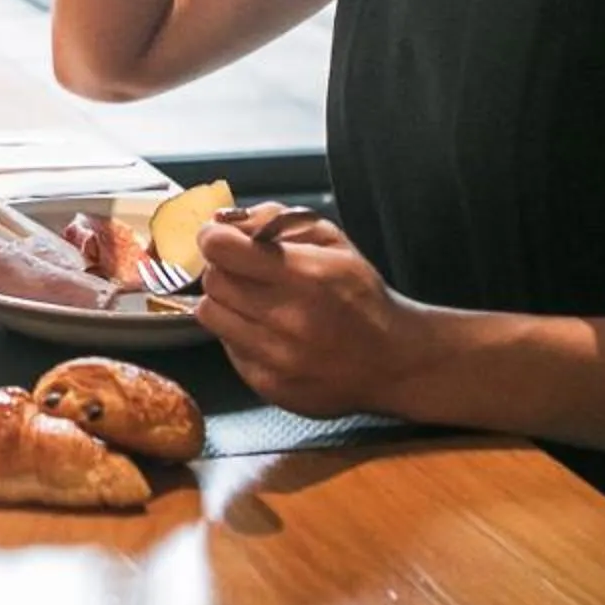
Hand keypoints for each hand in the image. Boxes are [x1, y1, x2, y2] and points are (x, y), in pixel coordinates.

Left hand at [192, 203, 422, 417]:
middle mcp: (287, 319)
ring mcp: (276, 358)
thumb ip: (275, 220)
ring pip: (210, 314)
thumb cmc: (361, 295)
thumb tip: (224, 221)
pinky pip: (227, 348)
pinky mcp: (268, 385)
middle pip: (212, 281)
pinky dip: (239, 335)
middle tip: (245, 271)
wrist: (394, 361)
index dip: (213, 238)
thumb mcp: (332, 240)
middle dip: (223, 269)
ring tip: (255, 302)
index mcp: (304, 276)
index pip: (221, 249)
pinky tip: (269, 333)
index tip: (219, 238)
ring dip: (226, 302)